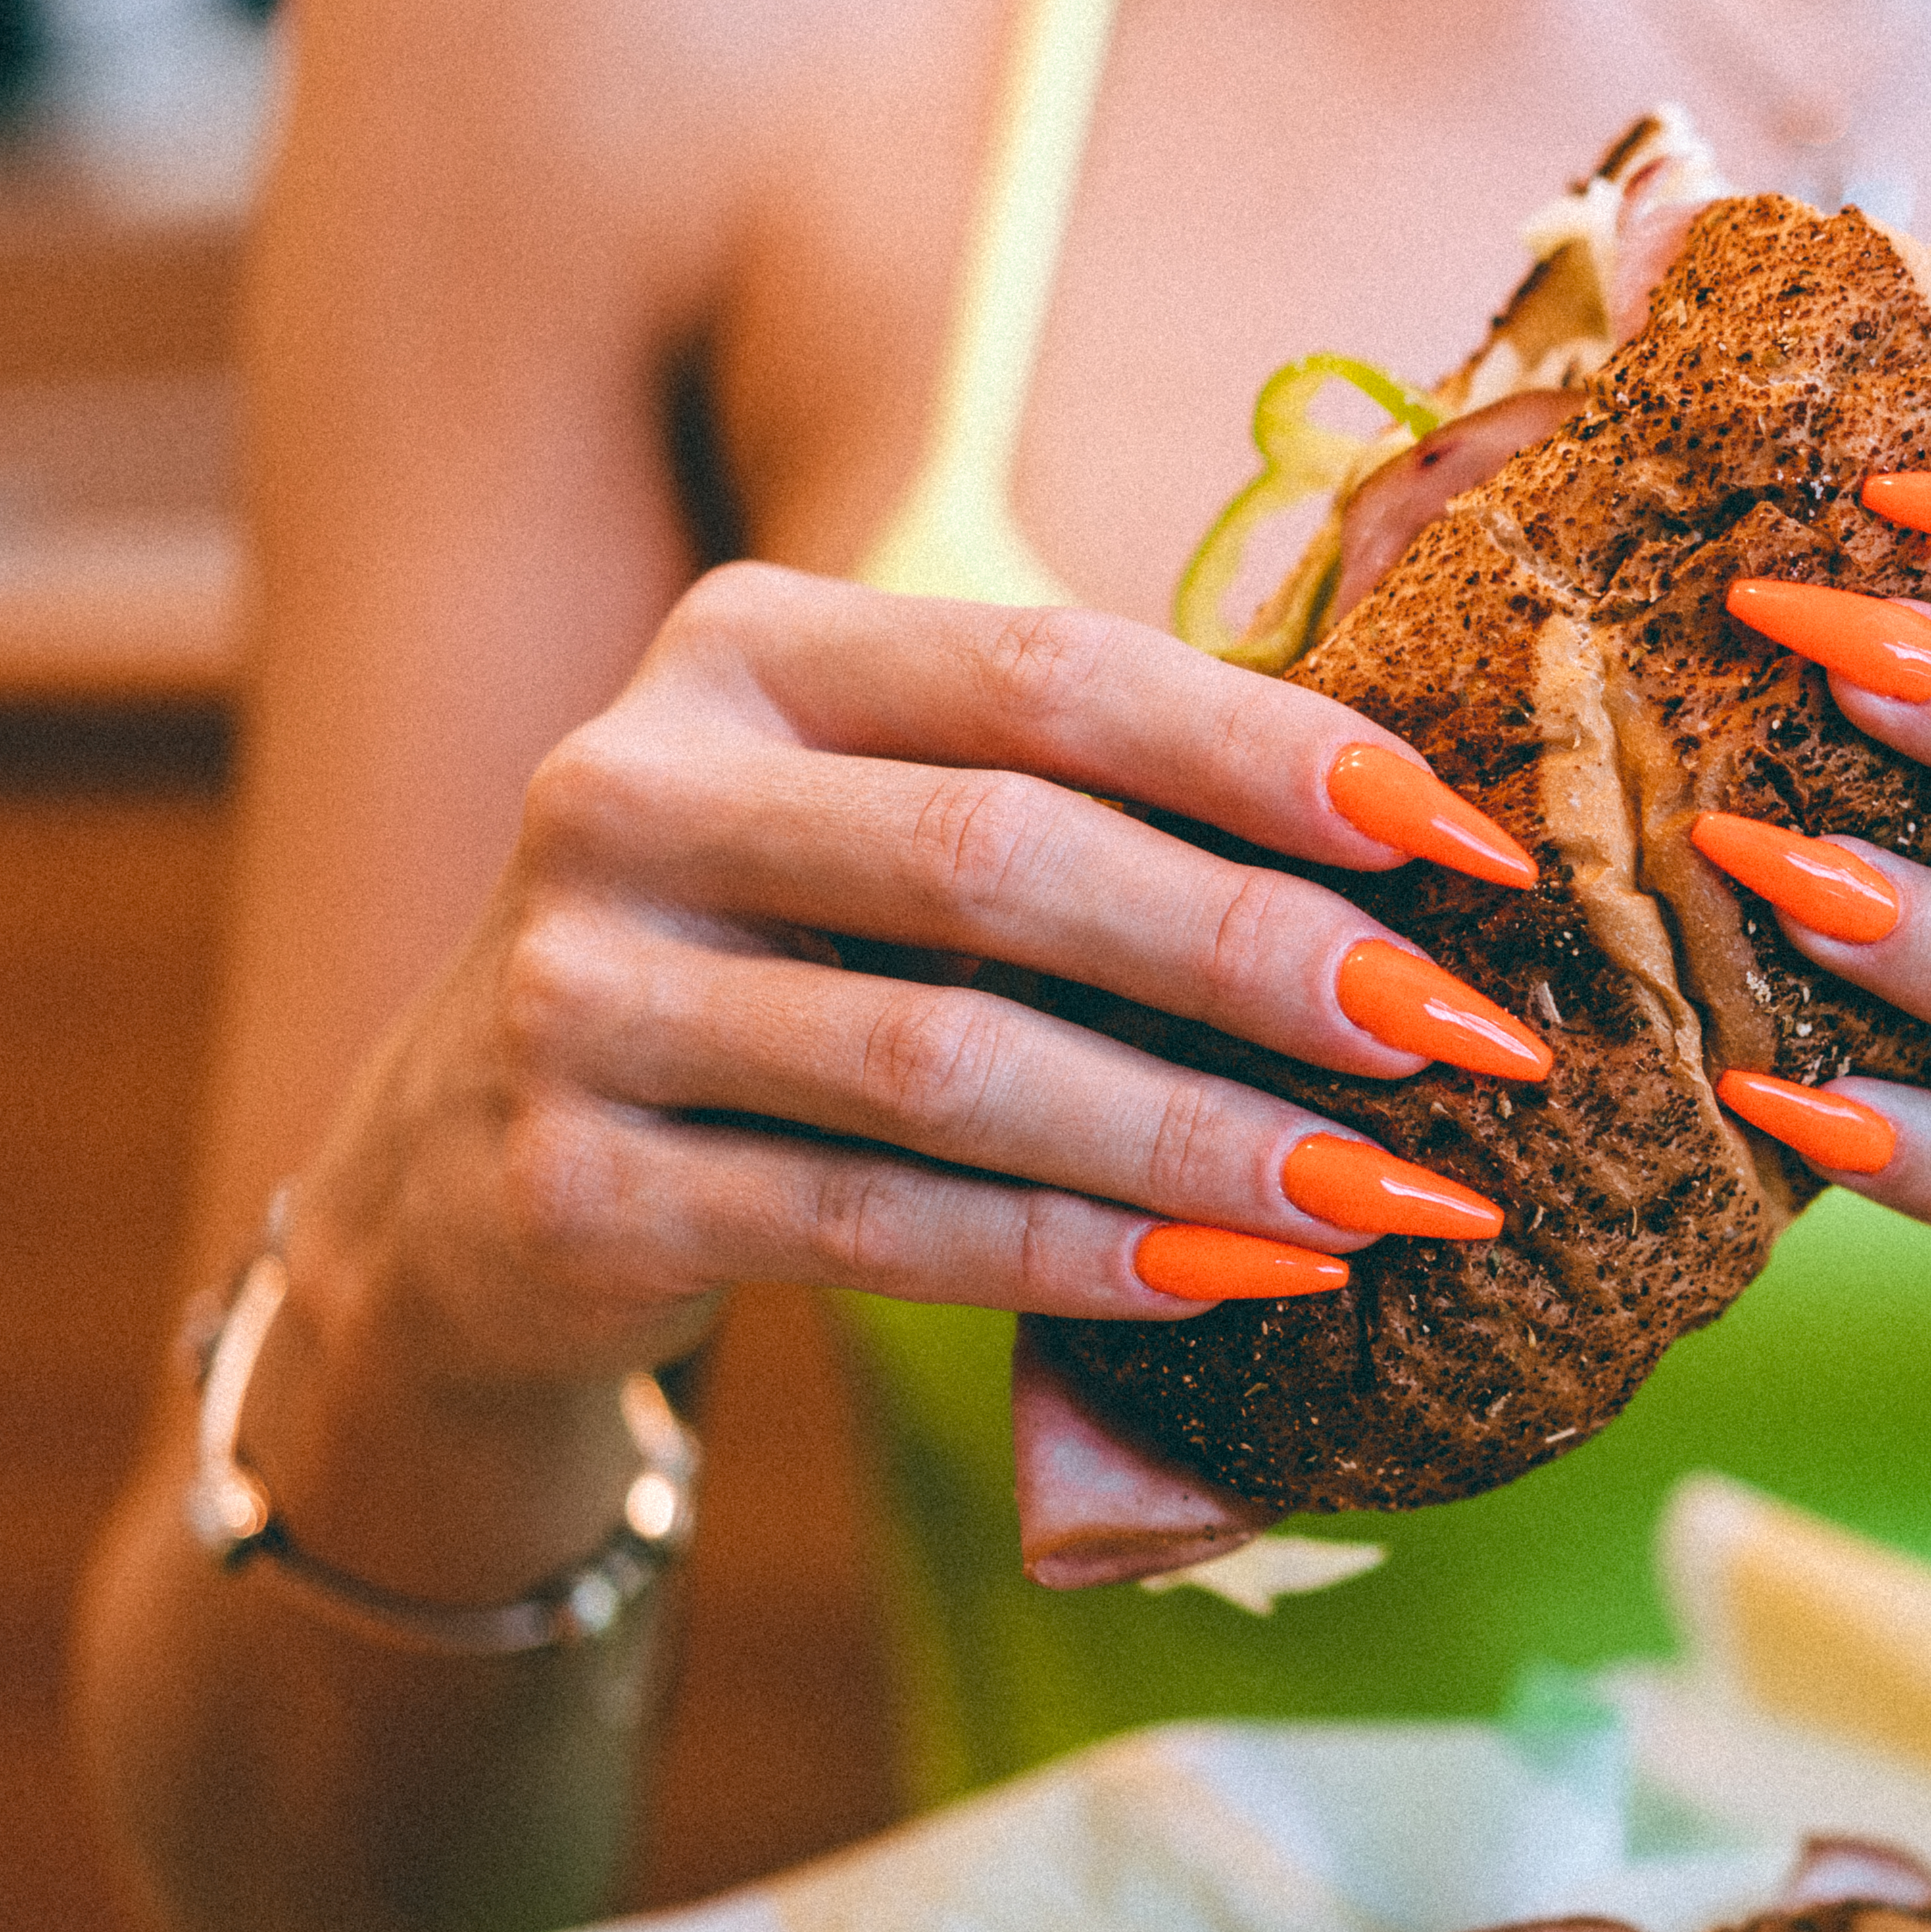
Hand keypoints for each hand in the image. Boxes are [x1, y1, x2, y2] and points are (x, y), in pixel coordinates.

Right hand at [267, 563, 1553, 1564]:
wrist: (460, 1181)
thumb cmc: (763, 975)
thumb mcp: (876, 837)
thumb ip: (1079, 808)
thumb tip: (1409, 852)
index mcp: (743, 653)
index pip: (1052, 674)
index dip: (1274, 755)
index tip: (1468, 843)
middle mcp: (632, 788)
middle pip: (1008, 860)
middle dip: (1266, 955)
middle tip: (1470, 1038)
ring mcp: (579, 992)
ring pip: (952, 1064)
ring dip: (1201, 1136)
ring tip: (1391, 1193)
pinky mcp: (571, 1184)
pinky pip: (876, 1223)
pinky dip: (1077, 1255)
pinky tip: (1239, 1278)